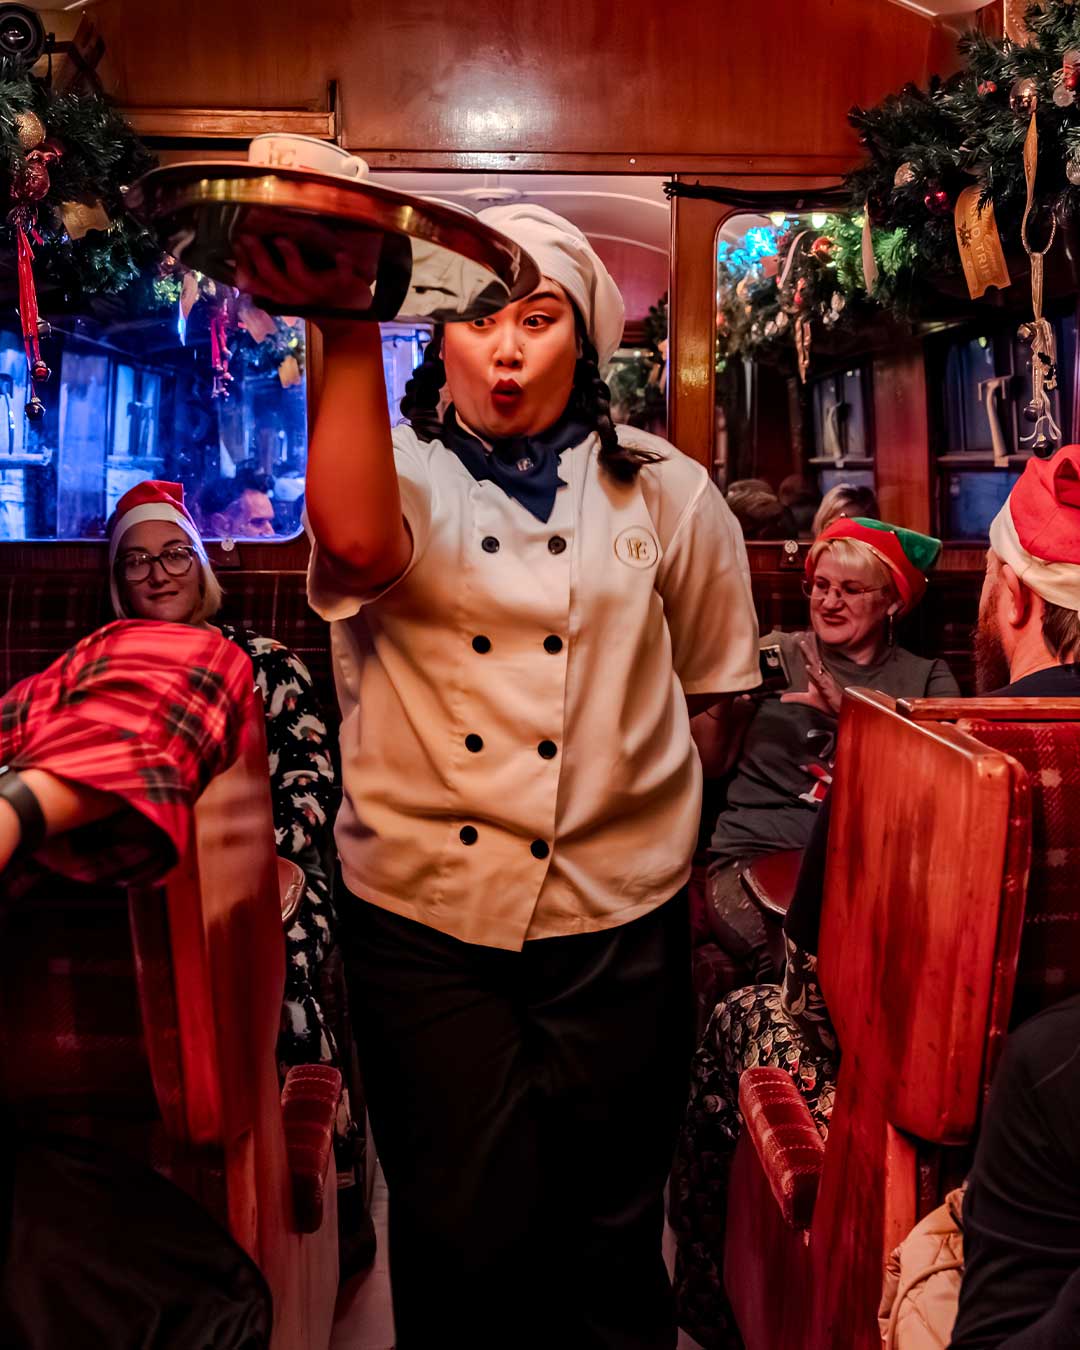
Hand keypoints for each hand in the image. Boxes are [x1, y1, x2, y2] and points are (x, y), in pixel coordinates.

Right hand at [233, 229, 381, 319]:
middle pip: (271, 276)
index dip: (242, 265)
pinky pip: (341, 276)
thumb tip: (244, 242)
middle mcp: (294, 295)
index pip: (252, 283)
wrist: (346, 314)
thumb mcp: (286, 285)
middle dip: (257, 254)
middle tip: (248, 234)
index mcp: (279, 293)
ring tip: (282, 239)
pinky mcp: (341, 286)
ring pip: (298, 275)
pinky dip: (343, 265)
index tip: (235, 242)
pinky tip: (343, 254)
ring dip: (289, 256)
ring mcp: (318, 291)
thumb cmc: (311, 292)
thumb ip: (269, 269)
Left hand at [780, 634, 842, 716]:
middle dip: (805, 647)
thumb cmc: (827, 703)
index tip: (799, 639)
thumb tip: (782, 699)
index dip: (803, 651)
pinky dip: (813, 672)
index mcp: (816, 676)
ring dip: (808, 654)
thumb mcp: (808, 700)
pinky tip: (808, 667)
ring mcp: (824, 680)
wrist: (840, 710)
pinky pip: (820, 678)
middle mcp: (820, 675)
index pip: (808, 661)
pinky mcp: (827, 687)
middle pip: (811, 658)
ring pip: (815, 664)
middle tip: (799, 635)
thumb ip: (795, 698)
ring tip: (802, 644)